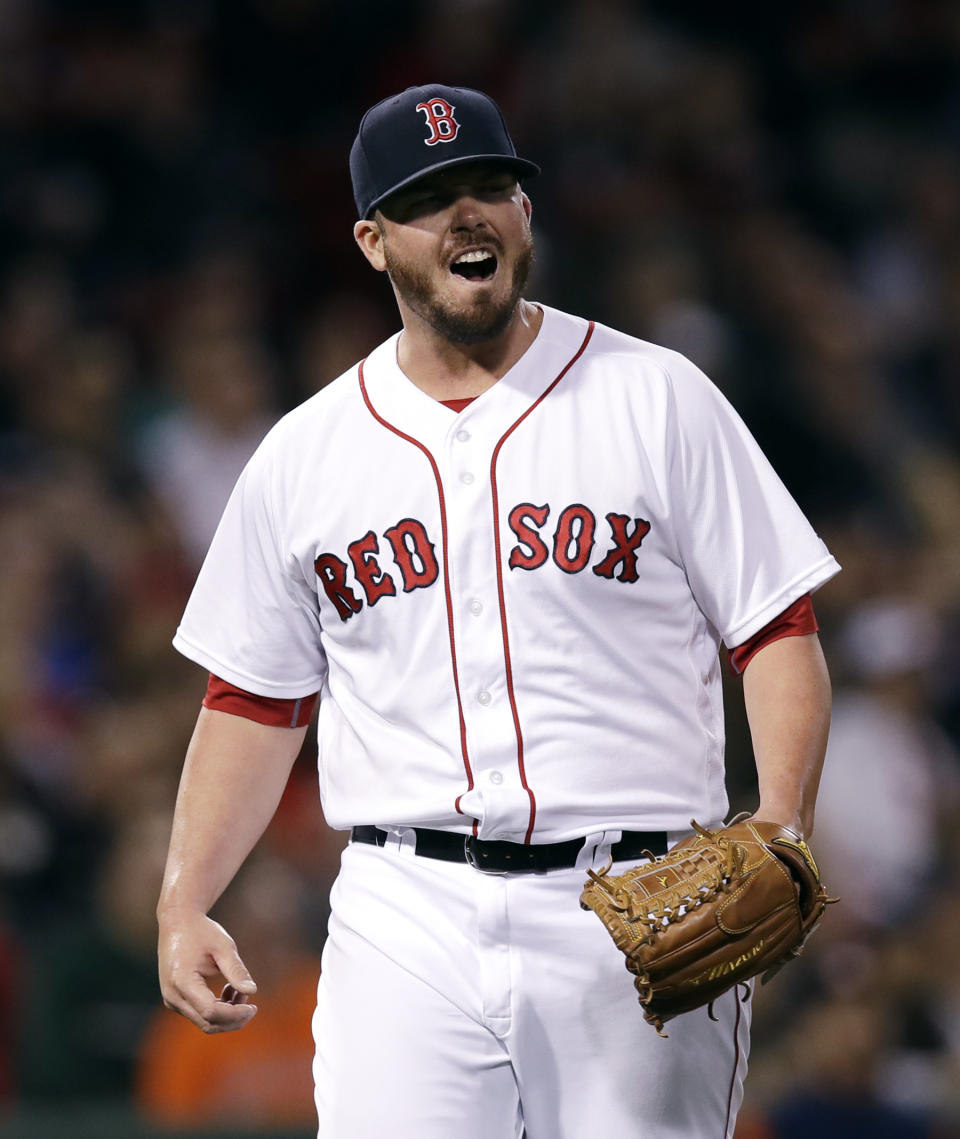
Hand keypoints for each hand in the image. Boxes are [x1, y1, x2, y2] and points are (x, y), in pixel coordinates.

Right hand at [158, 909, 257, 1032]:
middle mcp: (173, 996)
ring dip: (227, 1014)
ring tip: (240, 991)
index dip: (234, 1014)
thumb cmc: (202, 932)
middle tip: (251, 1004)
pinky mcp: (175, 1000)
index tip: (253, 1006)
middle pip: (207, 1023)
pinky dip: (217, 1009)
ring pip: (203, 1022)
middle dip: (233, 1018)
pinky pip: (198, 1014)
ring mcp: (172, 1000)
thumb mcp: (223, 946)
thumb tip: (252, 991)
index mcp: (182, 981)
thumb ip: (236, 970)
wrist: (178, 923)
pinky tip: (229, 990)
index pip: (210, 1012)